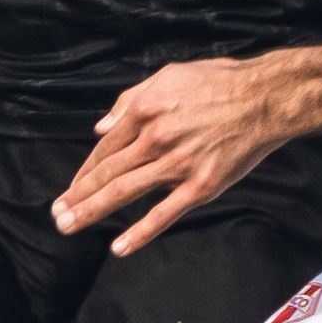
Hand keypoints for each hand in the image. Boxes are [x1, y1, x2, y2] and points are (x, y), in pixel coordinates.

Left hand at [51, 51, 321, 257]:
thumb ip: (129, 101)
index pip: (104, 147)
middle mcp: (154, 139)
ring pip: (124, 192)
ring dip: (92, 211)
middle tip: (56, 215)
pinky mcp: (200, 185)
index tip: (71, 188)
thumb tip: (101, 127)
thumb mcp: (168, 76)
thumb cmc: (219, 82)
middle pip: (106, 173)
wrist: (265, 98)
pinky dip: (140, 232)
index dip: (84, 171)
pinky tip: (119, 246)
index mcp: (144, 111)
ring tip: (68, 226)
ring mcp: (177, 165)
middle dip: (77, 196)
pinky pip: (164, 213)